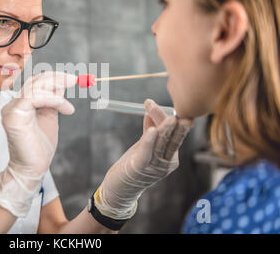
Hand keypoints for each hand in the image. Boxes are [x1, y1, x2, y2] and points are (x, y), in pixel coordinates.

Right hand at [0, 71, 76, 216]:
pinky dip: (52, 99)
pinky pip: (34, 97)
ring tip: (68, 106)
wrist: (32, 168)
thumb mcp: (49, 118)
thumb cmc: (39, 149)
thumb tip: (60, 85)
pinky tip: (64, 107)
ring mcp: (11, 109)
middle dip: (56, 78)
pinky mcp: (13, 115)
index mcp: (20, 105)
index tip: (71, 79)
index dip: (53, 77)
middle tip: (73, 80)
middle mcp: (13, 105)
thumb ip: (53, 101)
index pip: (35, 83)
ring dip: (56, 90)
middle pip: (34, 81)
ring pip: (35, 87)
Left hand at [95, 99, 193, 219]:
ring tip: (163, 114)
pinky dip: (150, 140)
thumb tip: (151, 110)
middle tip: (167, 106)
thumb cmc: (133, 166)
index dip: (172, 119)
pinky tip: (152, 130)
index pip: (176, 134)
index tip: (164, 105)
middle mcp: (167, 162)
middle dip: (168, 120)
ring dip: (162, 126)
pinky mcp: (140, 168)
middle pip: (171, 137)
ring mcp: (155, 167)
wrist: (119, 189)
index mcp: (171, 156)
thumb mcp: (144, 146)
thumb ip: (150, 130)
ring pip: (161, 142)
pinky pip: (147, 152)